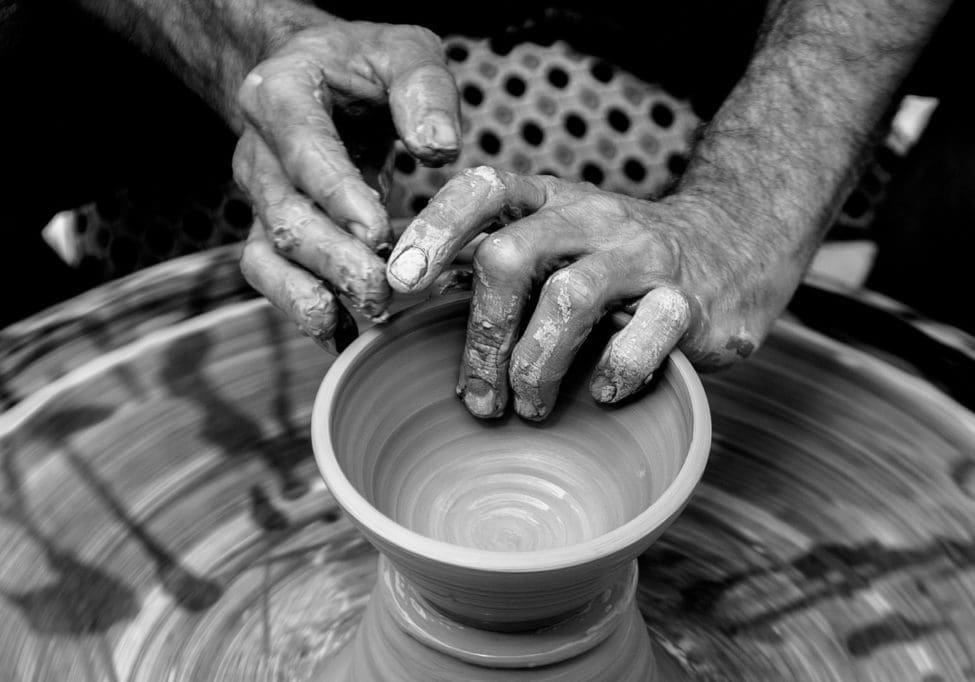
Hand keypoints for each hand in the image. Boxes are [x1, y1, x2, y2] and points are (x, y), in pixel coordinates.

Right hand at [232, 15, 459, 345]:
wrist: (314, 74)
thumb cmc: (364, 63)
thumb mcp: (404, 51)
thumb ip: (425, 90)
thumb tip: (440, 150)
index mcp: (280, 94)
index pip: (303, 148)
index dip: (337, 194)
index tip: (379, 231)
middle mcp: (257, 151)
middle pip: (284, 215)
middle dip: (334, 260)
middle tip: (385, 289)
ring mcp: (259, 198)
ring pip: (268, 256)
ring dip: (313, 295)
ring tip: (366, 317)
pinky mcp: (270, 233)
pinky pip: (273, 280)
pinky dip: (305, 311)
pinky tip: (345, 336)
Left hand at [387, 167, 794, 419]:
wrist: (737, 245)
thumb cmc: (618, 259)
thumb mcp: (559, 238)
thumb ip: (496, 259)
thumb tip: (404, 295)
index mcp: (550, 200)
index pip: (482, 190)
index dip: (434, 231)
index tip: (399, 284)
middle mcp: (593, 218)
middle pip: (511, 256)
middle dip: (482, 334)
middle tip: (476, 396)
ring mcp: (643, 257)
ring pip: (569, 300)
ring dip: (534, 366)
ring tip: (528, 408)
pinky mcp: (689, 302)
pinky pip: (641, 340)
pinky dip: (611, 375)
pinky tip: (601, 395)